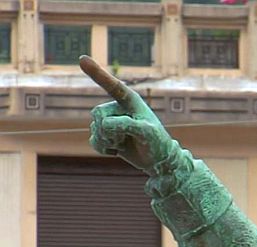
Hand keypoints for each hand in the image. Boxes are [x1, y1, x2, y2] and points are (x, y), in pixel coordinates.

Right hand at [83, 56, 173, 172]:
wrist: (158, 160)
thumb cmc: (157, 142)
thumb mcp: (146, 132)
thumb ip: (126, 124)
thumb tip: (105, 124)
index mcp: (130, 101)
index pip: (112, 85)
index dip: (97, 73)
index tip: (82, 59)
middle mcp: (118, 107)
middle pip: (97, 113)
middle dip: (108, 129)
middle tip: (125, 137)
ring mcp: (111, 120)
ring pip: (95, 129)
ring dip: (108, 141)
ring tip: (125, 143)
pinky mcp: (106, 134)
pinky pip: (94, 140)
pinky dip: (103, 148)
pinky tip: (117, 150)